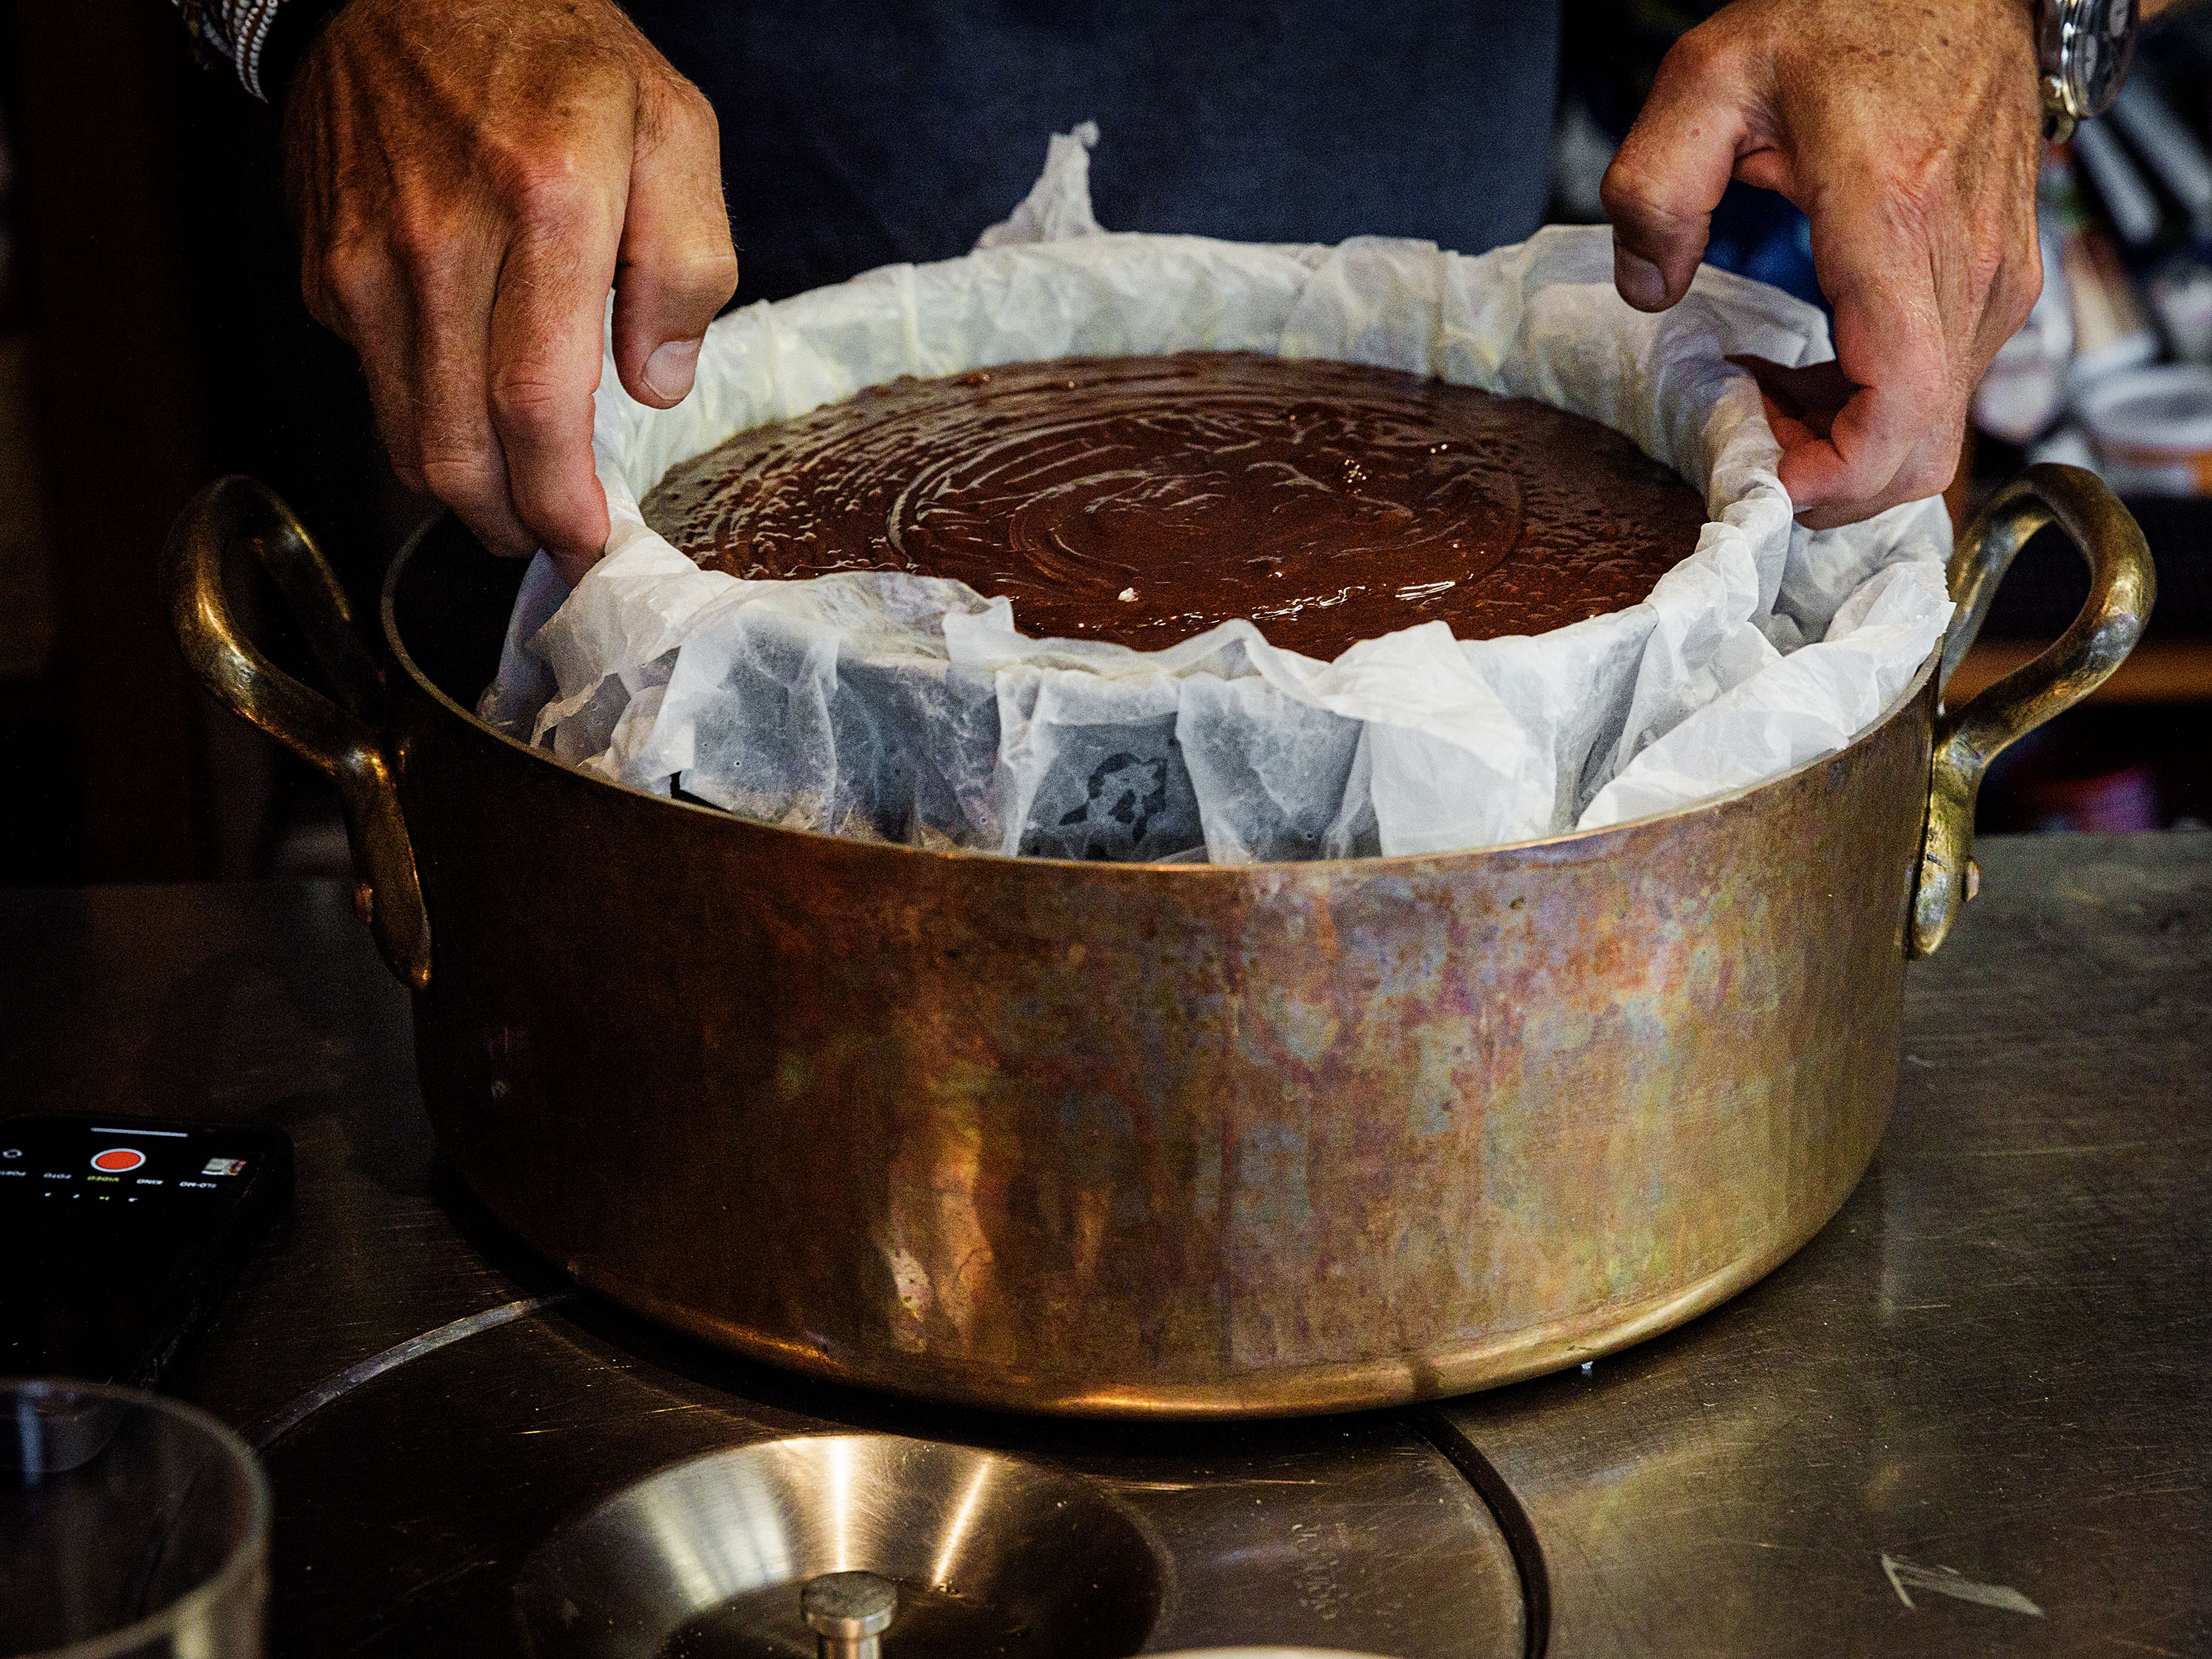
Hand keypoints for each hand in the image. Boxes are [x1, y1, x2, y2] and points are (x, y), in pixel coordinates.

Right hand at [282, 0, 738, 580]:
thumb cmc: (561, 58)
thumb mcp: (675, 132)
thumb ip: (688, 264)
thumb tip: (657, 386)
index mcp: (546, 208)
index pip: (539, 405)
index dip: (561, 504)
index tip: (589, 546)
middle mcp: (440, 242)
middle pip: (458, 448)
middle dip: (511, 523)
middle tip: (557, 542)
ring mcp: (366, 259)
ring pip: (404, 435)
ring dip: (463, 493)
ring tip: (517, 500)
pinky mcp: (325, 267)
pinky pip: (374, 382)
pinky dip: (422, 417)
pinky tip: (468, 402)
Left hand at [1600, 0, 2043, 528]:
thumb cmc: (1852, 14)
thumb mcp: (1710, 77)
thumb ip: (1655, 187)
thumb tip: (1648, 290)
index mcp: (1896, 221)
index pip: (1900, 413)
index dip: (1830, 479)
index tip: (1759, 476)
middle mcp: (1963, 264)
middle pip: (1918, 449)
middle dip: (1823, 475)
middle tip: (1741, 438)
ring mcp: (1992, 279)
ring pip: (1930, 430)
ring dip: (1838, 442)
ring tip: (1759, 398)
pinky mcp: (1995, 285)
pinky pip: (1937, 389)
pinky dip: (1866, 407)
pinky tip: (1803, 372)